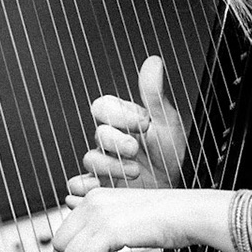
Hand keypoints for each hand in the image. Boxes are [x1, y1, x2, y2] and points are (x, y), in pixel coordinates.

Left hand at [51, 174, 188, 251]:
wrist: (188, 214)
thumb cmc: (167, 220)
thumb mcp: (126, 221)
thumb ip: (103, 228)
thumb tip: (82, 250)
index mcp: (96, 198)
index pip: (64, 230)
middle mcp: (92, 202)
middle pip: (60, 242)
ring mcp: (99, 215)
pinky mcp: (108, 230)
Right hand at [84, 55, 187, 187]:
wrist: (173, 188)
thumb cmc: (169, 155)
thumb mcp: (167, 122)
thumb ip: (154, 95)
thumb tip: (153, 61)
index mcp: (121, 120)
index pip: (102, 106)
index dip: (119, 115)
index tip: (144, 123)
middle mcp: (109, 140)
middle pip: (98, 134)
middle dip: (117, 142)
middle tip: (136, 149)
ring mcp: (103, 164)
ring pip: (90, 160)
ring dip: (110, 167)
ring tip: (134, 173)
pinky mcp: (100, 187)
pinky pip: (78, 185)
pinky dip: (84, 188)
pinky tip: (102, 189)